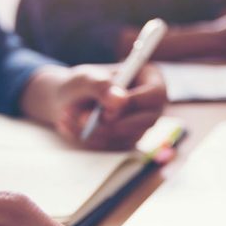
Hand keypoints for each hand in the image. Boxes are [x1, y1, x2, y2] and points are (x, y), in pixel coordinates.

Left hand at [21, 64, 166, 149]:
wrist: (69, 101)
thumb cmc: (83, 84)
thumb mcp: (86, 78)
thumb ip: (101, 86)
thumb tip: (120, 101)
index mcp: (150, 78)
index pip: (156, 94)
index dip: (134, 103)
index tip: (104, 109)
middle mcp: (152, 105)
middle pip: (146, 121)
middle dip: (111, 123)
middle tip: (81, 118)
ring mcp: (142, 125)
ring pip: (127, 136)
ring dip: (96, 131)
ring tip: (70, 116)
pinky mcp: (128, 141)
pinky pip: (115, 147)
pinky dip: (91, 140)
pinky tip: (74, 127)